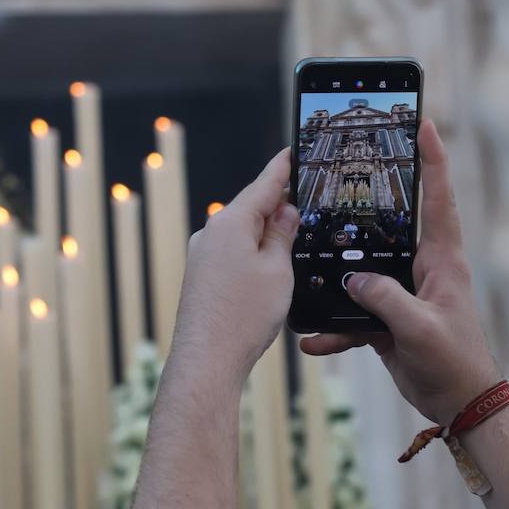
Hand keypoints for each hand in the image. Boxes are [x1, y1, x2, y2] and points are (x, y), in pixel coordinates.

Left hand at [168, 148, 300, 395]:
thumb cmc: (242, 315)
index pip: (263, 185)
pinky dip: (253, 254)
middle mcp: (210, 234)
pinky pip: (232, 255)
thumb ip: (282, 235)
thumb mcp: (277, 269)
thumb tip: (284, 212)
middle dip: (278, 206)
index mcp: (230, 223)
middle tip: (307, 199)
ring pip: (242, 234)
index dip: (282, 168)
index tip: (292, 151)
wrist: (207, 357)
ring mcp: (202, 256)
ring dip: (267, 235)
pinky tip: (270, 268)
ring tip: (294, 239)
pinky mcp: (201, 277)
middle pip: (251, 209)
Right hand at [299, 119, 500, 424]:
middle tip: (346, 171)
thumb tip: (352, 277)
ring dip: (337, 275)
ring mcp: (404, 294)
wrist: (460, 405)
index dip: (432, 159)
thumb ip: (385, 298)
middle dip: (368, 202)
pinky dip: (333, 328)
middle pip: (392, 225)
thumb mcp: (419, 328)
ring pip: (363, 271)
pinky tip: (311, 338)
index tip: (423, 123)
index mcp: (441, 261)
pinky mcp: (389, 320)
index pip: (437, 198)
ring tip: (308, 264)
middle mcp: (423, 269)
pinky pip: (353, 315)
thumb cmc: (454, 363)